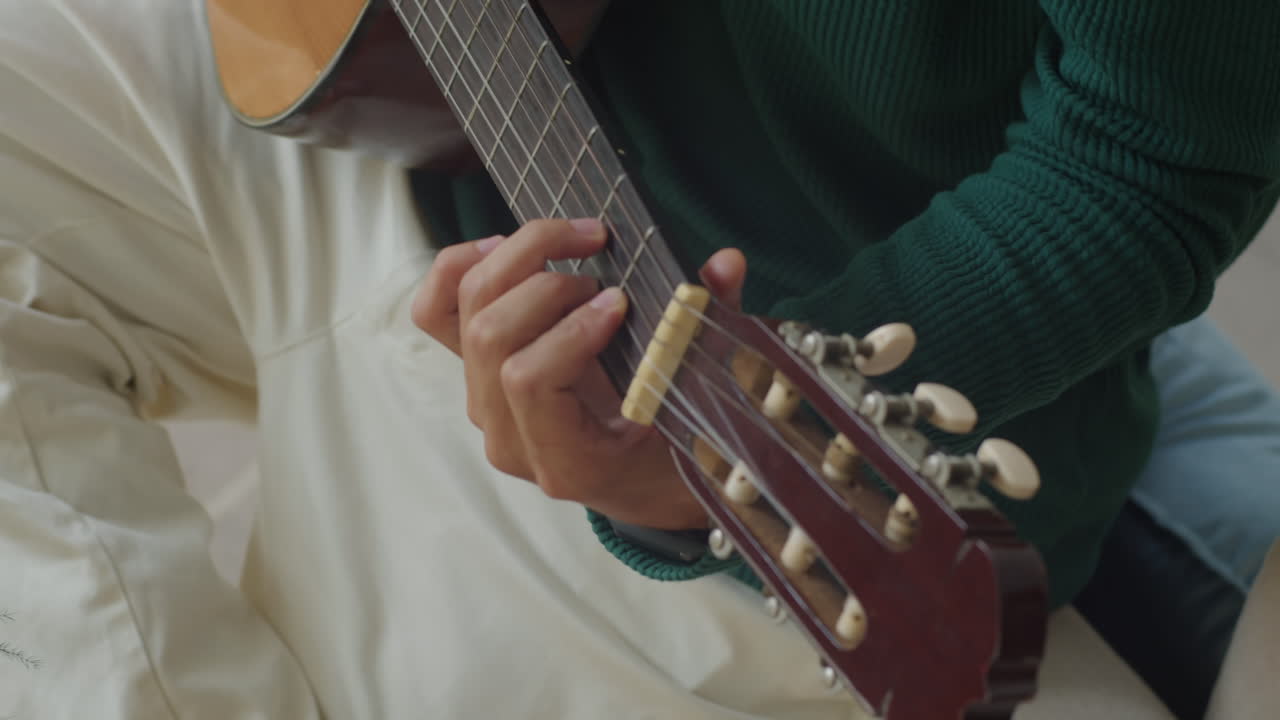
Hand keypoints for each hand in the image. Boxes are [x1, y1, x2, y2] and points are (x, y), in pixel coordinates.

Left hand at [411, 218, 745, 529]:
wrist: (638, 483)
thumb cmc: (670, 450)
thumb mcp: (699, 408)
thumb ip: (710, 333)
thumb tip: (725, 265)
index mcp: (566, 460)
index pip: (532, 381)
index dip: (571, 330)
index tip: (621, 301)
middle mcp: (511, 437)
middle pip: (491, 335)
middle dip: (550, 282)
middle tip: (604, 264)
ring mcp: (486, 406)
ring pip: (466, 315)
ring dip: (518, 260)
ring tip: (574, 241)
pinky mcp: (475, 375)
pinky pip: (436, 314)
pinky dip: (461, 268)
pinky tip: (503, 245)